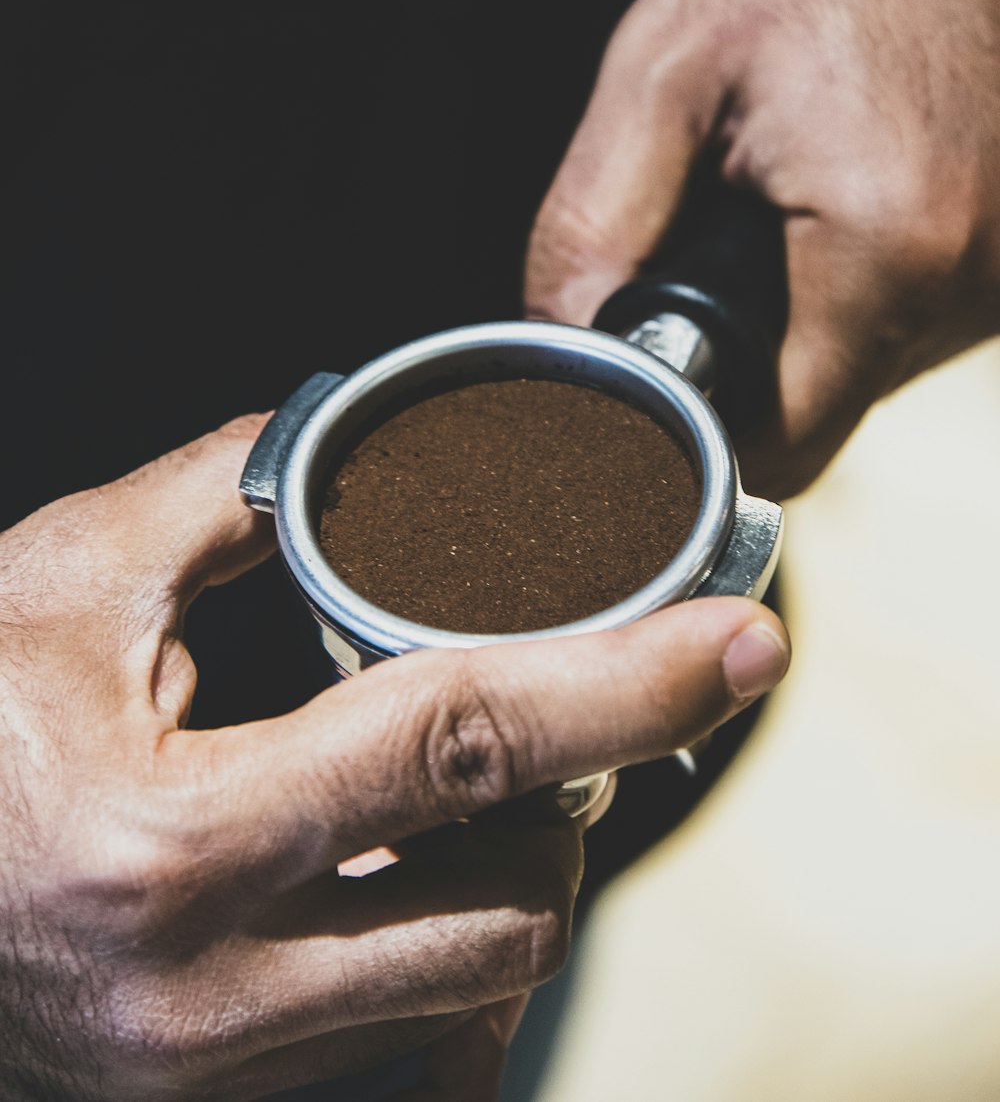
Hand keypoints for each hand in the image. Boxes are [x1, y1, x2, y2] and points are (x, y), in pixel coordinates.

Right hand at [0, 416, 788, 1100]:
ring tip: (474, 783)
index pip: (459, 747)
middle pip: (510, 905)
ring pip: (471, 987)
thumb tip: (347, 447)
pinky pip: (402, 1042)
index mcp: (171, 845)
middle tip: (564, 706)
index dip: (621, 681)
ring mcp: (208, 1075)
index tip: (735, 643)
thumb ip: (221, 495)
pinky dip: (442, 950)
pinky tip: (407, 872)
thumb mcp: (59, 586)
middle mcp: (204, 994)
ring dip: (513, 873)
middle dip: (573, 799)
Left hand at [526, 0, 999, 496]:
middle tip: (711, 252)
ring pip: (879, 367)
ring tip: (785, 198)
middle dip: (752, 365)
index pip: (781, 445)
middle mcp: (975, 278)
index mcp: (886, 244)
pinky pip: (925, 315)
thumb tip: (561, 339)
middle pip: (829, 412)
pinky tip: (843, 191)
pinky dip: (868, 283)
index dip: (703, 435)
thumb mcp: (662, 68)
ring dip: (813, 320)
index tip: (656, 386)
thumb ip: (594, 223)